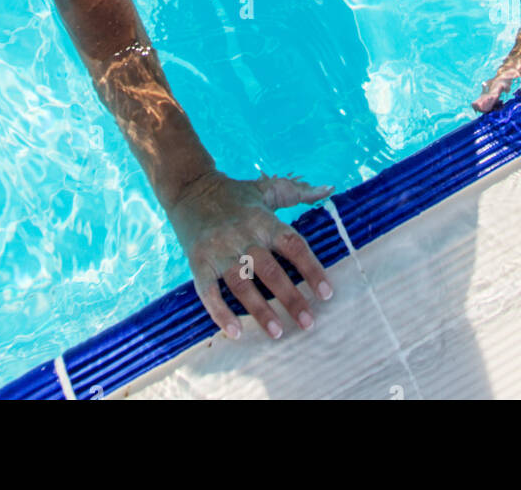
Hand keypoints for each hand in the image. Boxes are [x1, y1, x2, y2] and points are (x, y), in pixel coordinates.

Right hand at [165, 170, 334, 339]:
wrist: (190, 186)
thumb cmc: (235, 192)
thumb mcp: (268, 188)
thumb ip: (299, 192)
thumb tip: (330, 188)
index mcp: (263, 219)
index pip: (293, 244)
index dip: (311, 269)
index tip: (327, 293)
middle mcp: (243, 235)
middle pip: (270, 270)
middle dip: (291, 298)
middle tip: (308, 322)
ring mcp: (219, 249)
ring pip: (242, 285)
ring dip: (260, 311)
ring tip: (278, 333)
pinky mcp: (198, 261)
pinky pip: (208, 291)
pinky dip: (220, 312)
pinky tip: (235, 332)